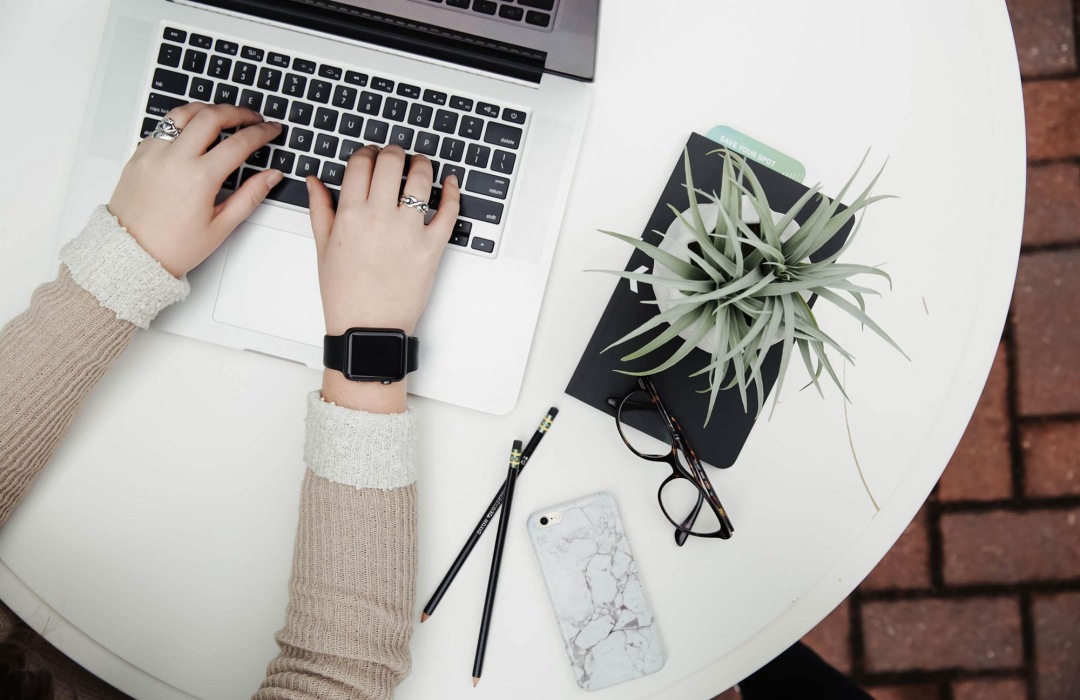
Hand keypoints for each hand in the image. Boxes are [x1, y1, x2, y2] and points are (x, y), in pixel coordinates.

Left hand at [108, 103, 283, 276]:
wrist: (131, 254)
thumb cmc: (173, 246)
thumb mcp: (221, 226)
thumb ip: (250, 196)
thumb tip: (271, 176)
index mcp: (199, 178)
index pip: (239, 143)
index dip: (261, 132)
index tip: (271, 130)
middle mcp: (175, 159)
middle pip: (212, 116)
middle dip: (238, 112)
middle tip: (252, 117)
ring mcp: (154, 153)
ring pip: (184, 113)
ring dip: (208, 109)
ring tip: (223, 116)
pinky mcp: (139, 154)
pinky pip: (164, 127)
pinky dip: (183, 122)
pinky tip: (193, 132)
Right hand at [307, 145, 459, 411]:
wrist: (368, 328)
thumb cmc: (345, 294)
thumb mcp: (323, 249)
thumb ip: (320, 209)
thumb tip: (315, 181)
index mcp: (350, 215)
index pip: (361, 164)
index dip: (366, 153)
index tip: (370, 156)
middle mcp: (380, 218)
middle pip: (391, 162)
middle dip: (393, 151)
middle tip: (395, 155)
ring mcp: (409, 231)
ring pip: (421, 179)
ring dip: (422, 164)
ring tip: (420, 165)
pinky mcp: (433, 247)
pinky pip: (449, 211)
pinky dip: (452, 191)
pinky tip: (450, 183)